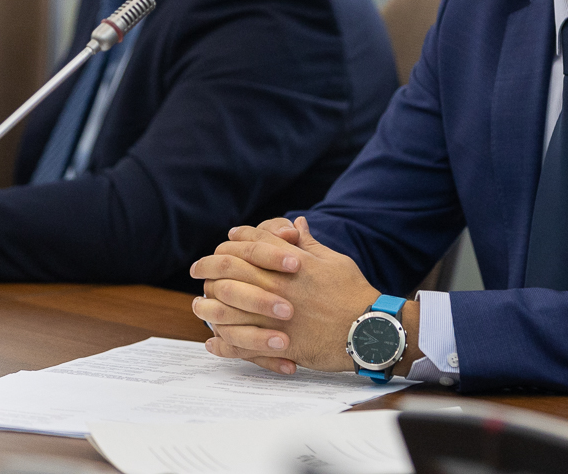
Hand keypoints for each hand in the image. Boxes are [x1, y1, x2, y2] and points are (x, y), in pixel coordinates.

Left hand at [190, 216, 380, 373]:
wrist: (369, 329)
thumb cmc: (354, 293)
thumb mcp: (333, 260)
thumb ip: (309, 243)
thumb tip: (297, 223)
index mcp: (292, 262)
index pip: (253, 242)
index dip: (235, 240)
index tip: (225, 242)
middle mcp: (278, 285)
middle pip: (231, 269)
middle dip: (209, 266)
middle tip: (198, 269)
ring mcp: (275, 316)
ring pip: (227, 308)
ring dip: (208, 306)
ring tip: (199, 305)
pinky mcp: (277, 343)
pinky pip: (240, 345)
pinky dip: (223, 344)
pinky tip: (212, 342)